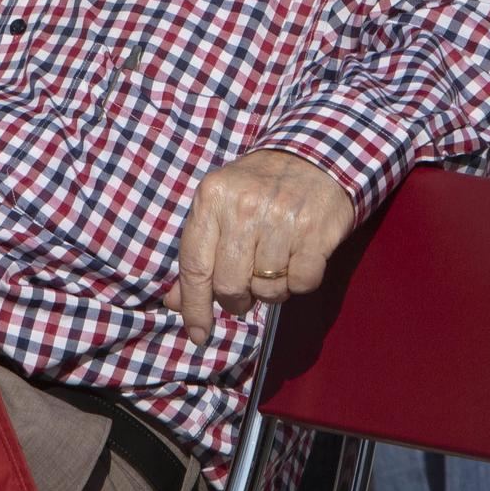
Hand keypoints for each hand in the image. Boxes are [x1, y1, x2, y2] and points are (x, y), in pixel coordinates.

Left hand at [166, 149, 354, 345]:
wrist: (313, 156)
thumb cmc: (257, 187)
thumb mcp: (217, 207)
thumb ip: (196, 255)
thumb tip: (174, 303)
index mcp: (211, 200)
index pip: (195, 268)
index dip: (194, 307)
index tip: (198, 334)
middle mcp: (244, 208)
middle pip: (229, 285)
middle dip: (235, 300)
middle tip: (244, 292)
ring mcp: (281, 220)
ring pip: (267, 289)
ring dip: (269, 291)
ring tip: (273, 267)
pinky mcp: (315, 232)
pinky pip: (300, 284)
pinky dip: (298, 284)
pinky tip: (296, 261)